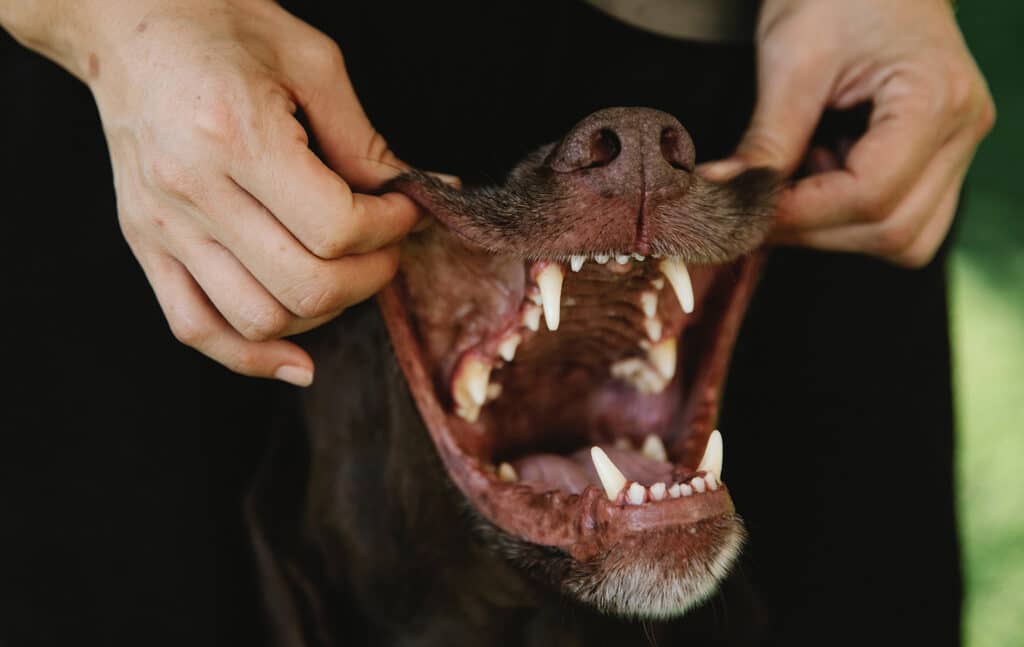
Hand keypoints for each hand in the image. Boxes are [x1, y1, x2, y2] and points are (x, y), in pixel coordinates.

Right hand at [8, 0, 422, 384]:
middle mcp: (192, 191)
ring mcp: (162, 225)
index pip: (336, 228)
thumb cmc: (221, 27)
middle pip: (306, 284)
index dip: (390, 228)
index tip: (405, 208)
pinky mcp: (146, 243)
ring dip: (323, 310)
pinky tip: (297, 359)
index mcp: (236, 136)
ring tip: (344, 273)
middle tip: (387, 244)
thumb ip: (366, 140)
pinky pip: (196, 328)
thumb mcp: (311, 63)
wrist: (126, 19)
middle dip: (370, 275)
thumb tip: (424, 191)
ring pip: (259, 319)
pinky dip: (251, 357)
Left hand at [701, 0, 994, 266]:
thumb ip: (767, 141)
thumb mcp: (791, 61)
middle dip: (814, 230)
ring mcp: (957, 148)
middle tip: (756, 211)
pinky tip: (819, 177)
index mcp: (935, 99)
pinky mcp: (939, 156)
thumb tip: (724, 197)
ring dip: (835, 230)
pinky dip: (851, 216)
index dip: (800, 215)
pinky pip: (902, 218)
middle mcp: (962, 131)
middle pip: (893, 230)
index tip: (745, 212)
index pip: (870, 194)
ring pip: (905, 238)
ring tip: (794, 185)